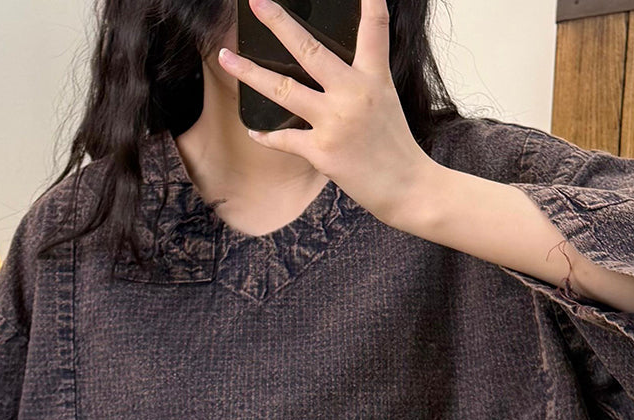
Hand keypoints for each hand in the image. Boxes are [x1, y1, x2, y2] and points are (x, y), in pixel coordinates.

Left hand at [217, 0, 436, 225]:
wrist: (408, 188)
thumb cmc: (396, 147)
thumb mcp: (385, 102)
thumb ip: (361, 82)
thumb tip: (327, 72)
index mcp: (374, 78)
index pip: (373, 29)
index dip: (368, 1)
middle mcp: (353, 93)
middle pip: (309, 49)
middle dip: (279, 22)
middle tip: (256, 2)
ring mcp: (335, 122)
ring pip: (283, 89)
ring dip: (249, 73)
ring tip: (226, 58)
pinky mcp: (322, 151)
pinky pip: (285, 139)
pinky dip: (267, 137)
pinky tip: (253, 132)